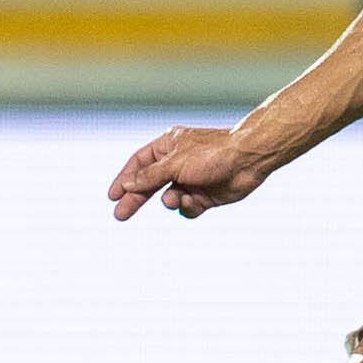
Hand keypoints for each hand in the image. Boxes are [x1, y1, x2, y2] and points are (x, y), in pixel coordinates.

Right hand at [109, 126, 277, 219]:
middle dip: (136, 199)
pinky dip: (187, 207)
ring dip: (169, 201)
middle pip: (149, 184)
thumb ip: (150, 176)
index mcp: (168, 147)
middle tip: (120, 215)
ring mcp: (192, 180)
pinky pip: (187, 208)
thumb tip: (127, 185)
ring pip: (168, 198)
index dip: (124, 179)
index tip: (112, 196)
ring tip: (176, 198)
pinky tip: (194, 201)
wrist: (249, 159)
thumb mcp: (175, 163)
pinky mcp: (206, 196)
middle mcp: (178, 163)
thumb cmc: (213, 153)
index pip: (139, 164)